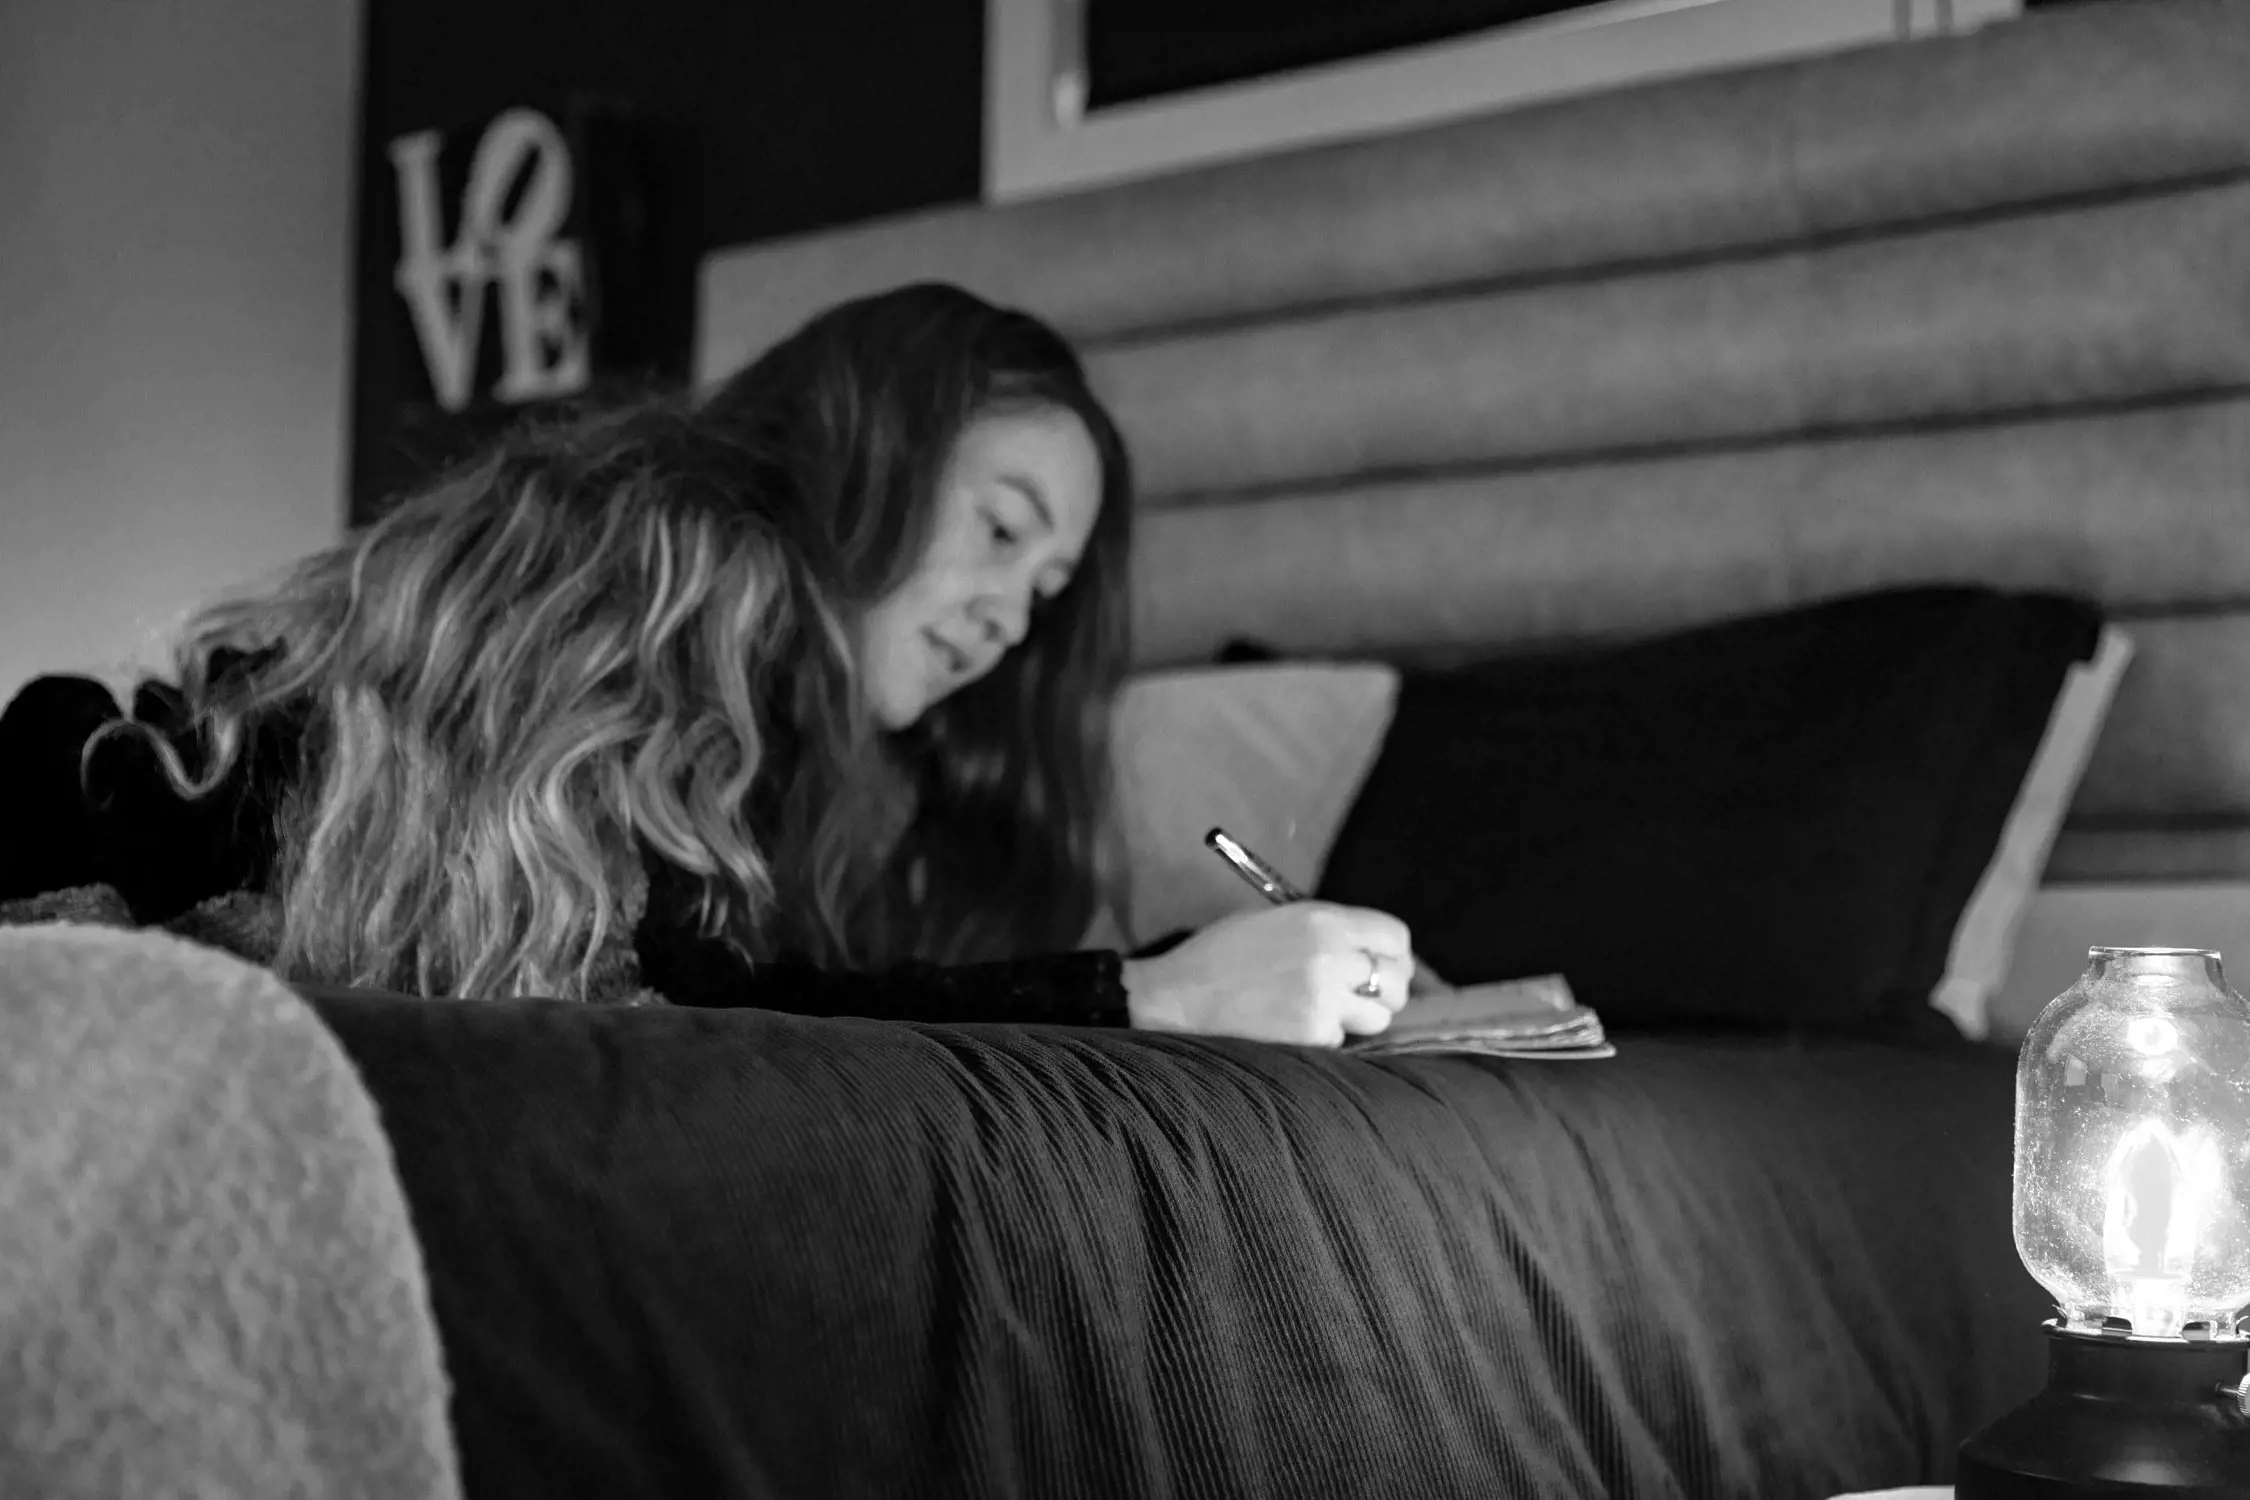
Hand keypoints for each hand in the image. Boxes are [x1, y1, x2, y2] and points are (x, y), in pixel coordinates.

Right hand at [1121, 903, 1414, 1046]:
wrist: (1177, 995)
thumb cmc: (1221, 955)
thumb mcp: (1277, 921)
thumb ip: (1327, 931)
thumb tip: (1371, 953)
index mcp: (1323, 920)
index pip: (1395, 936)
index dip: (1394, 954)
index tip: (1383, 965)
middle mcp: (1331, 956)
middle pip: (1397, 980)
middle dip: (1384, 992)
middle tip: (1359, 998)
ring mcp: (1323, 998)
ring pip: (1377, 1018)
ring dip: (1356, 1020)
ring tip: (1319, 1013)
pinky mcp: (1311, 1035)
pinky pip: (1340, 1040)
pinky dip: (1322, 1039)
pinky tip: (1289, 1027)